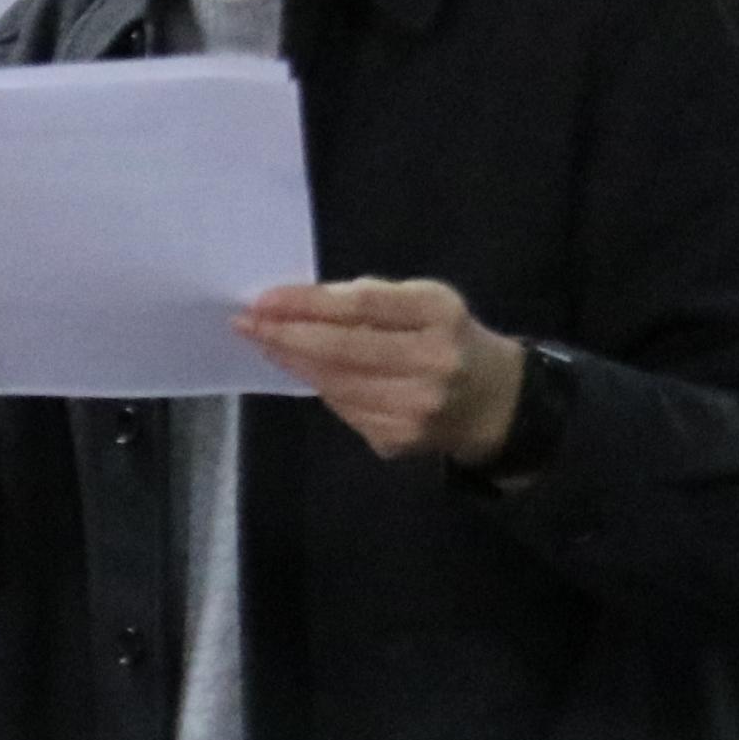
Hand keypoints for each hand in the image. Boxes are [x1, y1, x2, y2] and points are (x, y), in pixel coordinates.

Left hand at [238, 277, 524, 464]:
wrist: (494, 402)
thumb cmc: (447, 338)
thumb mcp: (424, 303)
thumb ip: (368, 300)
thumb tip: (296, 304)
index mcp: (440, 316)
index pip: (362, 306)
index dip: (307, 303)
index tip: (263, 299)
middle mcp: (433, 364)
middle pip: (342, 349)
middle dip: (285, 335)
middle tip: (244, 323)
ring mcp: (416, 408)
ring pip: (335, 384)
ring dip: (292, 362)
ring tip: (263, 343)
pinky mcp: (399, 439)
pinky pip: (343, 409)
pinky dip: (319, 387)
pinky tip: (300, 370)